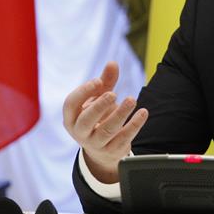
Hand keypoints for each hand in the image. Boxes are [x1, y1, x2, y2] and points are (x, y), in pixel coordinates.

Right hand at [62, 62, 147, 182]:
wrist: (102, 149)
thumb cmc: (98, 116)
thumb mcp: (99, 98)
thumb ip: (105, 81)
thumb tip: (112, 63)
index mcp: (71, 117)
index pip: (71, 104)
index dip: (83, 92)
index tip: (98, 81)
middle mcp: (80, 132)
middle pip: (86, 120)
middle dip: (99, 106)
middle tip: (113, 94)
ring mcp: (96, 144)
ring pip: (107, 130)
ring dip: (120, 114)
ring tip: (132, 99)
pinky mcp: (113, 150)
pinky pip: (123, 138)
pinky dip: (134, 125)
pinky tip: (143, 112)